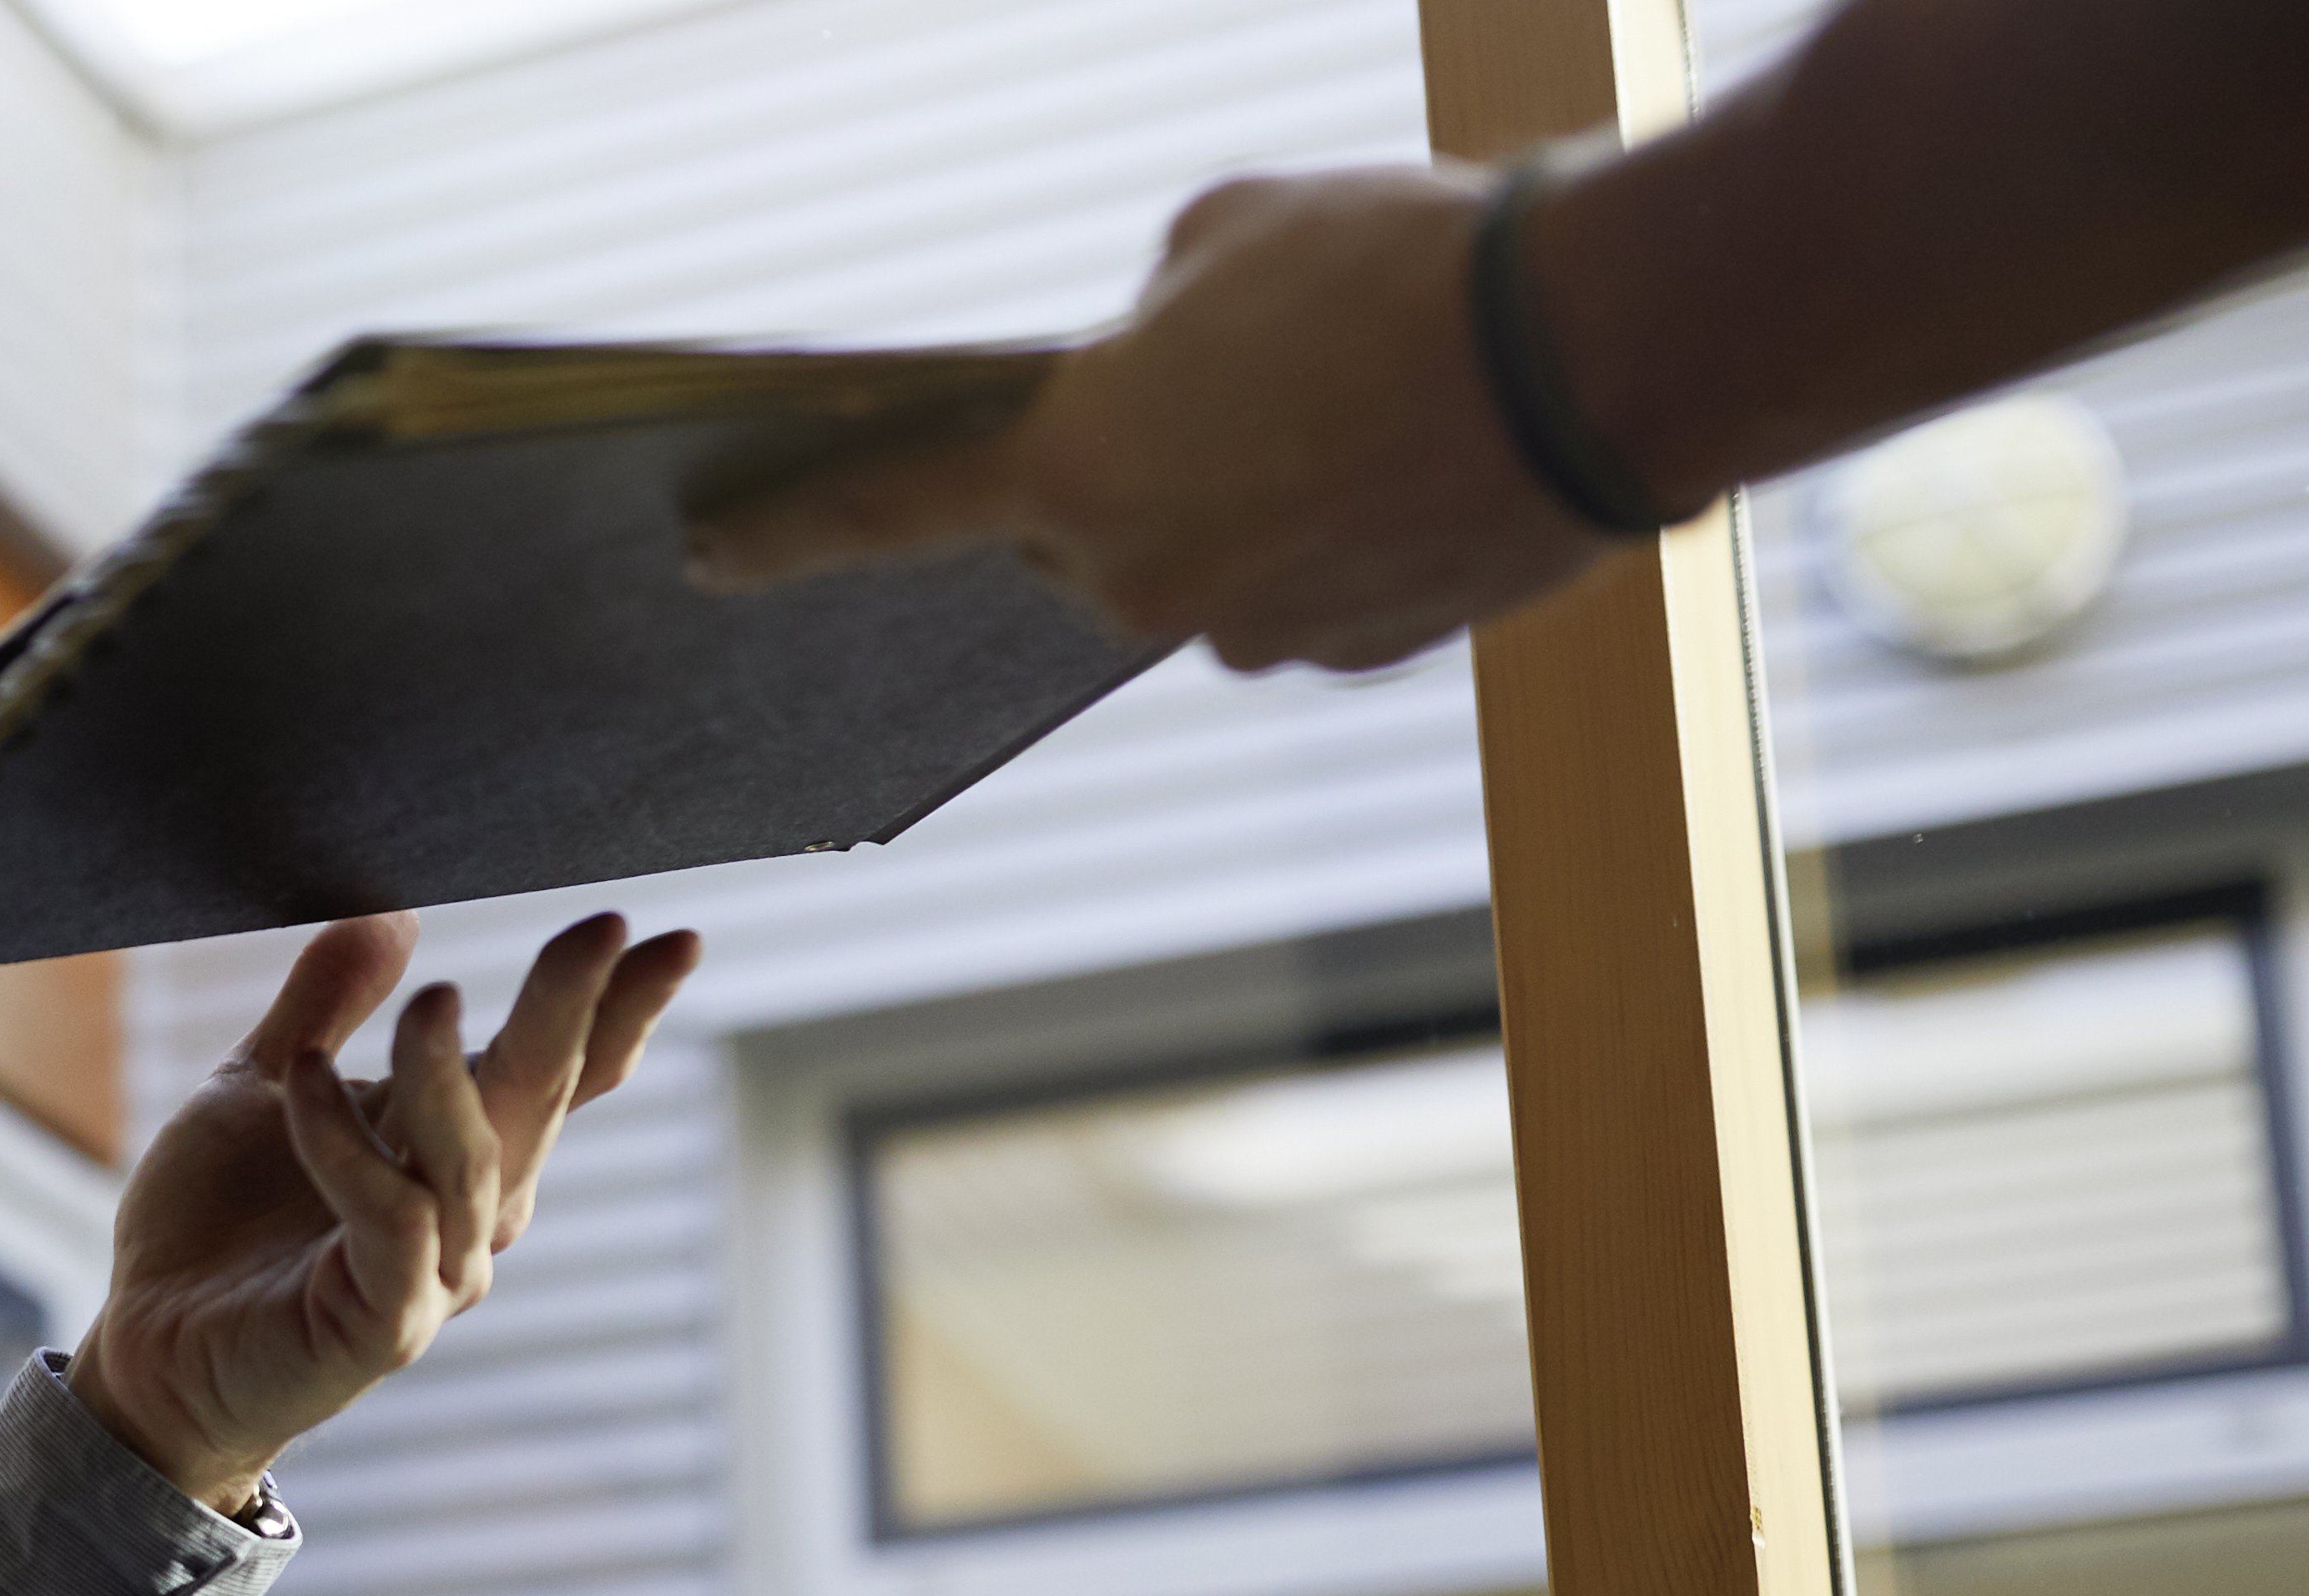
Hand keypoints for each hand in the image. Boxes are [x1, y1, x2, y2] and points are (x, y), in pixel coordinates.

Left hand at [74, 912, 701, 1514]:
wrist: (145, 1347)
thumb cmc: (215, 1223)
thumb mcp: (266, 1083)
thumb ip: (325, 1004)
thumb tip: (394, 913)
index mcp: (458, 1149)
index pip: (556, 1073)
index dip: (615, 1011)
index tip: (668, 938)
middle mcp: (469, 1211)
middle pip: (537, 1099)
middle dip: (572, 1012)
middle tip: (599, 930)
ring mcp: (436, 1272)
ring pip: (471, 1159)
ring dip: (450, 1075)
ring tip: (433, 999)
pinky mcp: (385, 1321)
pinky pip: (388, 1219)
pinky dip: (346, 1146)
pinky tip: (302, 1081)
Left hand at [683, 164, 1624, 671]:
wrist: (1601, 352)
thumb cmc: (1397, 266)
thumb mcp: (1228, 231)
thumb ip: (1152, 313)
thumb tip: (1165, 358)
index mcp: (1070, 473)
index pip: (881, 512)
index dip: (785, 531)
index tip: (707, 553)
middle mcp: (1137, 582)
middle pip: (1065, 537)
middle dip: (1109, 468)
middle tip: (1208, 381)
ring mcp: (1248, 631)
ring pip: (1192, 564)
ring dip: (1232, 496)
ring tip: (1341, 397)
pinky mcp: (1353, 652)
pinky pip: (1294, 589)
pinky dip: (1325, 531)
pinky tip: (1400, 453)